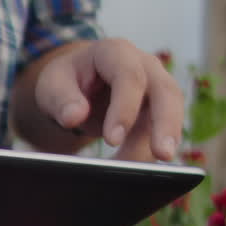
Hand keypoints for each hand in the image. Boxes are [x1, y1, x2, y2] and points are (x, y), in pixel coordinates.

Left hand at [34, 39, 183, 161]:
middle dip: (166, 124)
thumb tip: (74, 117)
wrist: (78, 83)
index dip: (124, 108)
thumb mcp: (53, 85)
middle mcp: (143, 65)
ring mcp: (155, 85)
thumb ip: (62, 99)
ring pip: (172, 111)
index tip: (112, 139)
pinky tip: (140, 171)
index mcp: (114, 52)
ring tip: (148, 174)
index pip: (128, 76)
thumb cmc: (66, 80)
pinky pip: (162, 129)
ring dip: (164, 141)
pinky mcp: (157, 109)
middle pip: (165, 90)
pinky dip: (152, 150)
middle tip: (161, 155)